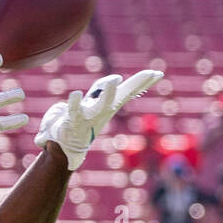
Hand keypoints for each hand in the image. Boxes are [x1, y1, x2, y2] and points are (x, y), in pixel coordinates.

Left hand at [35, 69, 164, 170]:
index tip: (157, 73)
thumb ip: (101, 89)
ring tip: (115, 80)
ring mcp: (88, 117)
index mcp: (109, 105)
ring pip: (101, 105)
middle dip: (135, 84)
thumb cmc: (79, 122)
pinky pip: (73, 111)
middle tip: (149, 74)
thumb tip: (115, 81)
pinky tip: (75, 94)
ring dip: (108, 94)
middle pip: (120, 95)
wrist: (64, 148)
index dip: (142, 82)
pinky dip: (74, 103)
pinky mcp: (72, 122)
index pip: (128, 91)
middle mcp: (102, 111)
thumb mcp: (92, 104)